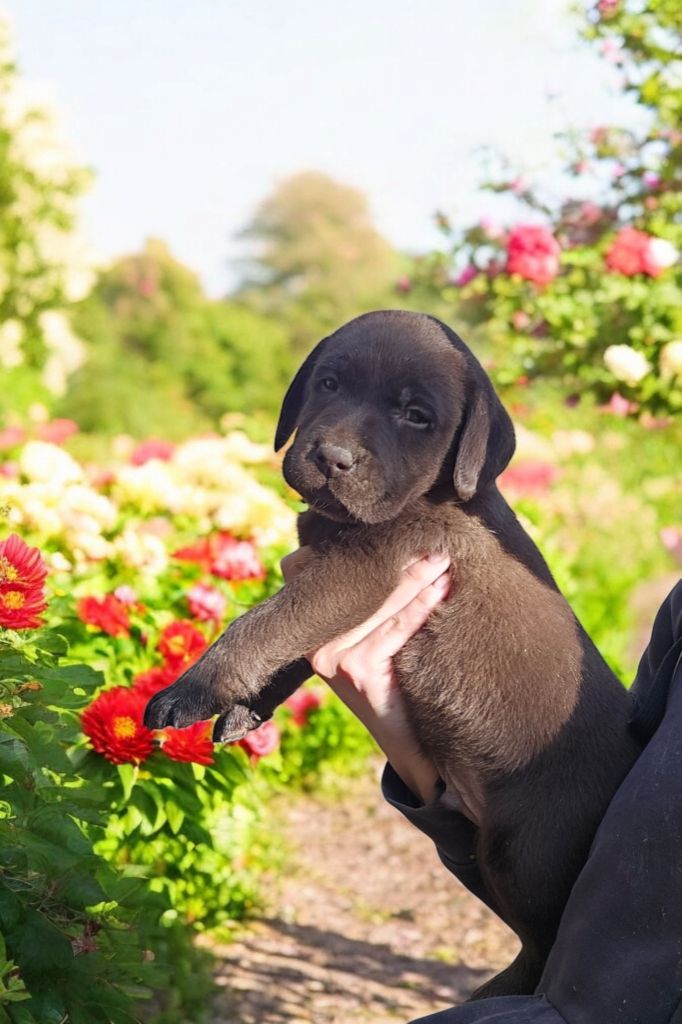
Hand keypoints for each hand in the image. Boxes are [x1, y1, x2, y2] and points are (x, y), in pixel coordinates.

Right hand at [281, 549, 450, 801]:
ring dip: (417, 577)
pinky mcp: (358, 671)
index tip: (391, 525)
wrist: (408, 744)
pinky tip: (442, 588)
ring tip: (443, 558)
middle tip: (431, 533)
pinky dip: (423, 605)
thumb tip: (382, 541)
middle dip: (396, 558)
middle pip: (360, 585)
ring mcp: (333, 658)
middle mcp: (314, 640)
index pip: (325, 570)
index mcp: (311, 626)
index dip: (357, 547)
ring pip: (382, 603)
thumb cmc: (394, 680)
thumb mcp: (370, 636)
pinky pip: (396, 627)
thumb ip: (363, 601)